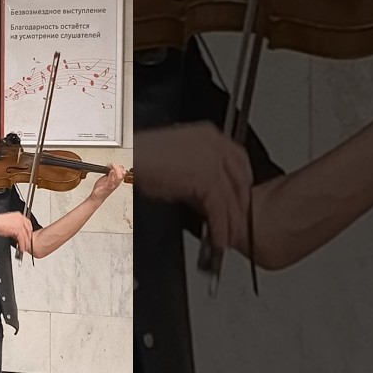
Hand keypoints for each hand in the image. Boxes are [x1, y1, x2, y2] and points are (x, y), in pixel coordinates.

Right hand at [0, 211, 32, 254]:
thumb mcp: (9, 223)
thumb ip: (15, 227)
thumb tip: (17, 234)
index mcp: (18, 215)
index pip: (28, 223)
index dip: (29, 230)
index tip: (28, 235)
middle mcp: (20, 218)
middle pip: (28, 229)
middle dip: (28, 237)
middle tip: (28, 243)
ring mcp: (20, 224)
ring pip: (25, 235)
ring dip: (25, 243)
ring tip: (24, 247)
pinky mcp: (17, 229)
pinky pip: (22, 238)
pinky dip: (22, 244)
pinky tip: (21, 247)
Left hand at [90, 162, 126, 201]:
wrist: (97, 196)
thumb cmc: (102, 188)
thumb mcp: (106, 178)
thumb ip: (109, 173)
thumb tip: (110, 166)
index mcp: (116, 180)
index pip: (123, 171)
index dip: (119, 166)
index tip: (113, 164)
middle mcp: (116, 182)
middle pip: (123, 173)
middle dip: (118, 167)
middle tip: (112, 164)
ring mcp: (112, 185)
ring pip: (119, 176)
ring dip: (116, 169)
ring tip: (111, 166)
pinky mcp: (108, 187)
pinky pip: (111, 181)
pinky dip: (112, 175)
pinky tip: (111, 171)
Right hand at [134, 122, 251, 248]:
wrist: (130, 160)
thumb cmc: (142, 160)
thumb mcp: (177, 163)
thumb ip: (197, 175)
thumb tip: (206, 196)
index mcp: (208, 135)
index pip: (239, 160)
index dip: (241, 183)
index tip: (240, 198)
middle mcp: (215, 144)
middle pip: (240, 179)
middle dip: (239, 204)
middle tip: (237, 222)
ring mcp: (213, 160)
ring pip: (230, 196)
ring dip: (230, 221)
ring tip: (227, 237)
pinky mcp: (206, 178)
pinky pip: (219, 207)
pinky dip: (220, 226)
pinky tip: (218, 237)